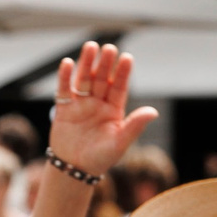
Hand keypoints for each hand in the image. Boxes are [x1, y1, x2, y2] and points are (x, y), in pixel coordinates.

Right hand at [49, 42, 156, 181]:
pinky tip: (68, 63)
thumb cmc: (100, 158)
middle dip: (105, 64)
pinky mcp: (63, 109)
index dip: (123, 73)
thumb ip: (135, 126)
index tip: (127, 58)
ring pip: (84, 80)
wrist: (75, 170)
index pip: (120, 87)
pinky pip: (64, 90)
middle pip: (102, 79)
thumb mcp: (120, 143)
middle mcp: (98, 104)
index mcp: (114, 110)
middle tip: (109, 48)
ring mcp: (80, 104)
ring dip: (87, 63)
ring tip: (91, 47)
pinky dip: (65, 77)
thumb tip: (153, 111)